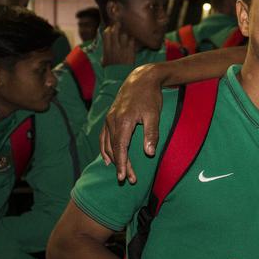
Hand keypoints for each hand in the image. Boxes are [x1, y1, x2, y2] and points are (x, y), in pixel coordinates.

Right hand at [99, 63, 165, 183]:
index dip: (122, 164)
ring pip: (107, 143)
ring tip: (120, 172)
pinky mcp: (110, 117)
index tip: (124, 177)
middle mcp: (112, 121)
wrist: (141, 79)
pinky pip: (104, 136)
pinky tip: (107, 158)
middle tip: (128, 179)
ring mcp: (109, 119)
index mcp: (123, 121)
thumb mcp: (154, 115)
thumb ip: (151, 134)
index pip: (120, 148)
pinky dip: (105, 148)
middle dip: (121, 165)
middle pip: (114, 148)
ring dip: (113, 159)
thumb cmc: (150, 97)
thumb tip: (149, 153)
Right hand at [100, 21, 137, 67]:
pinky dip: (132, 39)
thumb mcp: (104, 62)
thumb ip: (104, 56)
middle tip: (119, 23)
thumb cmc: (111, 71)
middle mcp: (114, 48)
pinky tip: (132, 40)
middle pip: (114, 32)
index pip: (106, 35)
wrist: (119, 77)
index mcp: (106, 49)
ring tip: (126, 33)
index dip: (108, 29)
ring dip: (125, 33)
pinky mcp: (131, 52)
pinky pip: (132, 41)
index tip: (110, 28)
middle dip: (116, 26)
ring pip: (124, 35)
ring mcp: (123, 49)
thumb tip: (103, 54)